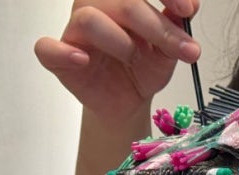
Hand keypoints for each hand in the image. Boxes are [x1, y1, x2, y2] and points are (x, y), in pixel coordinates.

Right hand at [35, 0, 200, 122]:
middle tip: (184, 50)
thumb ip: (176, 27)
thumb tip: (190, 8)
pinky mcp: (58, 58)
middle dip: (157, 26)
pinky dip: (63, 52)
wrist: (128, 102)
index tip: (188, 10)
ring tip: (135, 59)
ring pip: (90, 20)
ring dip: (121, 42)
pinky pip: (48, 49)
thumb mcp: (167, 50)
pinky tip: (84, 60)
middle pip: (123, 2)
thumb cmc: (142, 68)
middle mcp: (96, 5)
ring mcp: (75, 30)